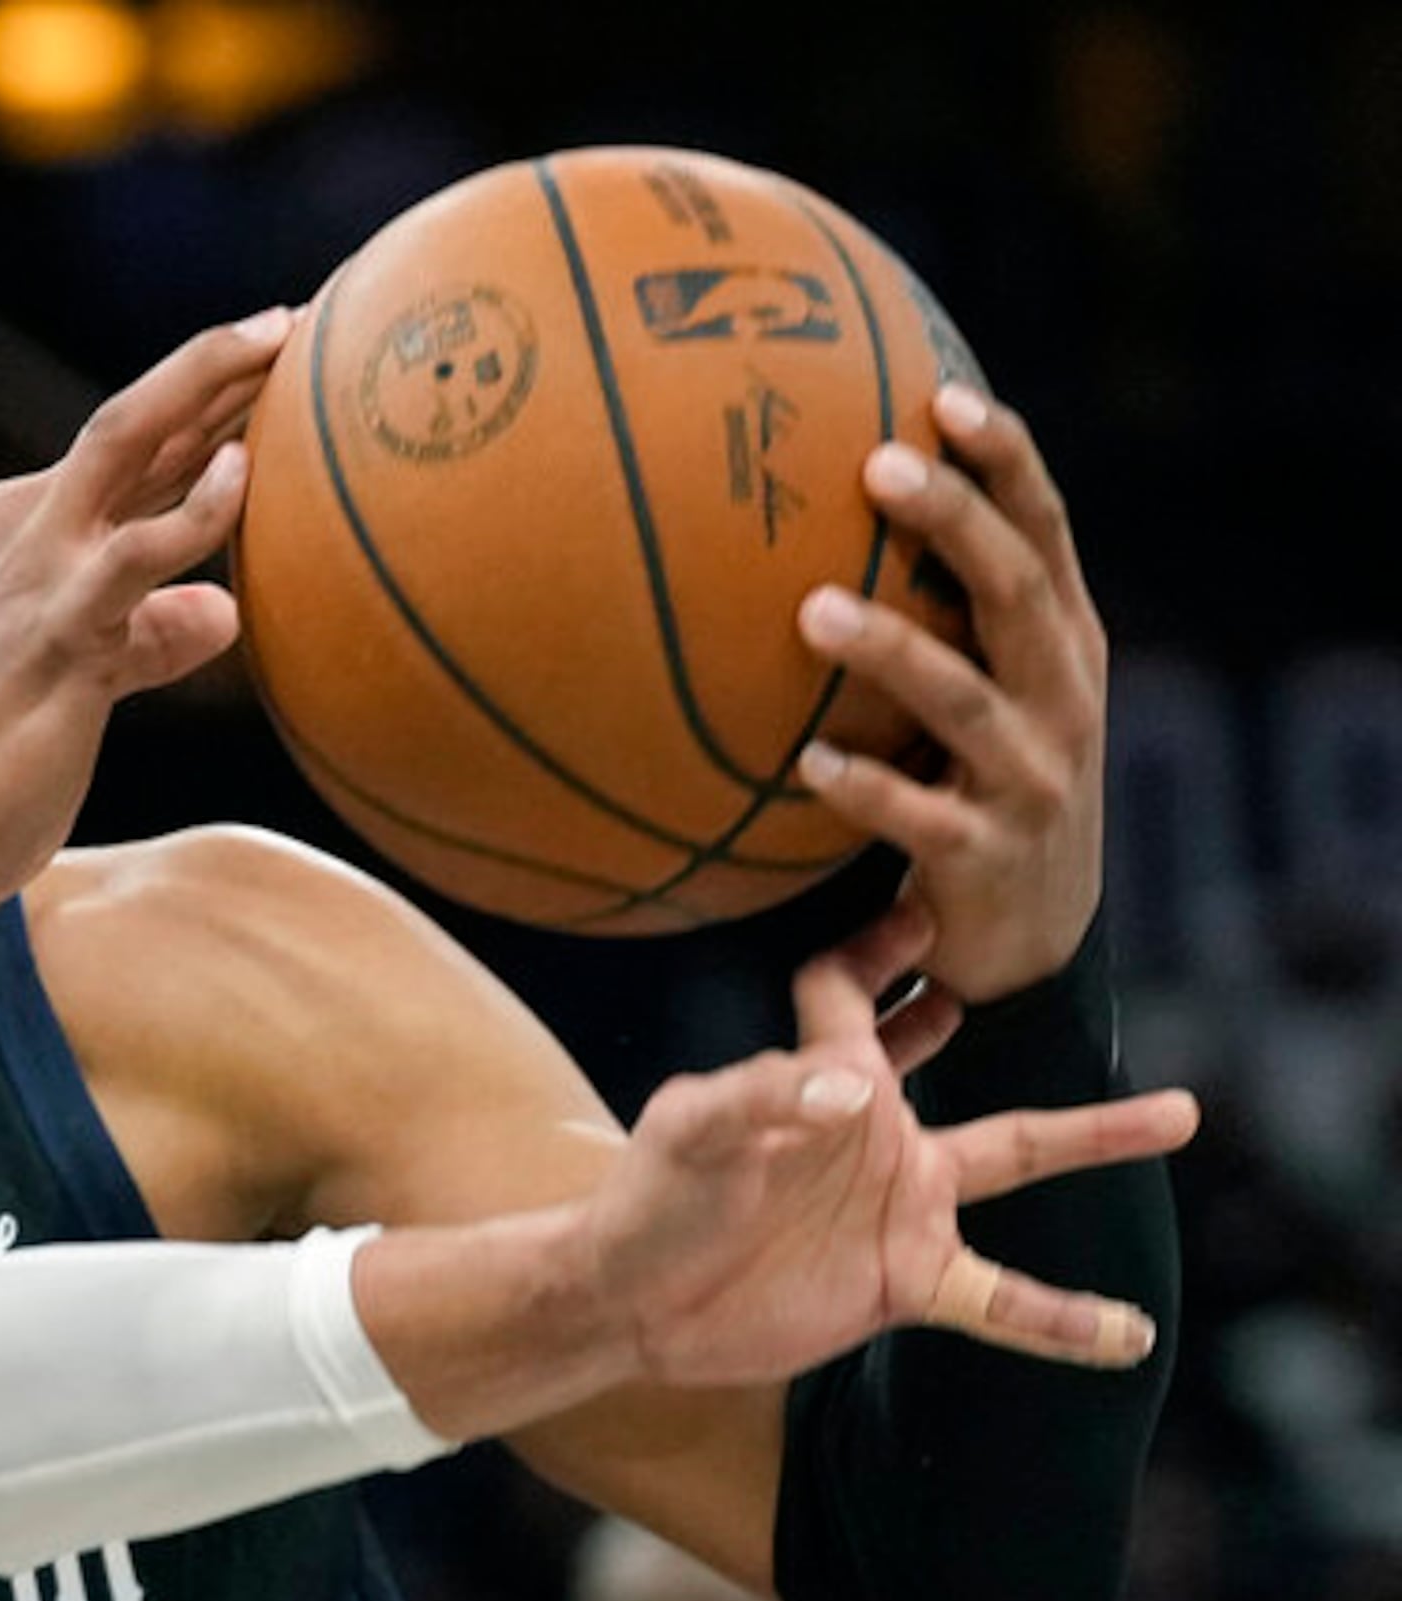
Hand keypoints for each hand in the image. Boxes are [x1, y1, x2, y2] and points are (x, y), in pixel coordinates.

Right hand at [0, 305, 288, 908]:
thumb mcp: (84, 685)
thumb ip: (149, 637)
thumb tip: (222, 611)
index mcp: (20, 532)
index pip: (124, 450)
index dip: (200, 399)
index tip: (272, 360)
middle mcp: (22, 530)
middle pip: (129, 416)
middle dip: (211, 358)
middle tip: (295, 317)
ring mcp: (35, 574)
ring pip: (124, 441)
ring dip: (205, 383)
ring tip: (283, 343)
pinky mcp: (58, 630)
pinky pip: (138, 551)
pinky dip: (196, 509)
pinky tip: (244, 475)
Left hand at [589, 925, 1193, 1384]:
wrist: (629, 1300)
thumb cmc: (648, 1199)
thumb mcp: (691, 1133)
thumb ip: (762, 1097)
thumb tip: (858, 1090)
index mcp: (823, 1081)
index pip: (850, 992)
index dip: (877, 950)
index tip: (920, 909)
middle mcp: (875, 1134)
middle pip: (970, 1063)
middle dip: (1016, 1016)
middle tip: (1064, 959)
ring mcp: (897, 1207)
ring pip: (1016, 1159)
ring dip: (1095, 1139)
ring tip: (1183, 1112)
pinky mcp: (902, 1281)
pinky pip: (1002, 1301)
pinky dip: (1064, 1321)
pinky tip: (1130, 1335)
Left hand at [792, 384, 1106, 1003]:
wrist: (1034, 935)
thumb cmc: (986, 783)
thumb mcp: (993, 688)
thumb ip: (948, 613)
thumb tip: (834, 510)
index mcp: (1063, 641)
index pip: (1045, 529)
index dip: (1006, 460)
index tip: (943, 396)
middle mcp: (1063, 695)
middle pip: (1013, 588)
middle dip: (954, 520)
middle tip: (875, 467)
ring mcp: (1033, 775)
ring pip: (964, 698)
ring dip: (891, 649)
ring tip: (811, 610)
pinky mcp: (988, 853)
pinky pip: (919, 815)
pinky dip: (865, 787)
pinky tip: (806, 763)